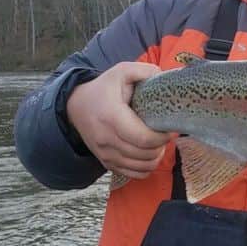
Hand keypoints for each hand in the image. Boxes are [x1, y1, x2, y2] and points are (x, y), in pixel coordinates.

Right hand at [66, 62, 171, 178]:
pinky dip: (146, 168)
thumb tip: (163, 76)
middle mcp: (106, 139)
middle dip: (161, 146)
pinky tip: (148, 154)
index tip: (170, 128)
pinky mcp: (106, 162)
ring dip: (156, 157)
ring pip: (141, 166)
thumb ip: (143, 71)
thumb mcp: (120, 72)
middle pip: (145, 154)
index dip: (162, 137)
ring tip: (158, 143)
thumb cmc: (103, 89)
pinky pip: (133, 174)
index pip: (143, 138)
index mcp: (112, 117)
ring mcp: (105, 153)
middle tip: (165, 134)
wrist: (76, 107)